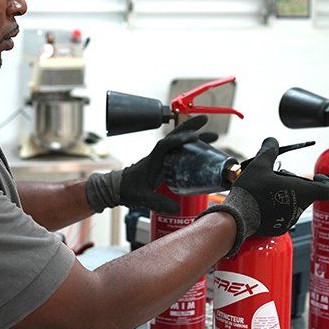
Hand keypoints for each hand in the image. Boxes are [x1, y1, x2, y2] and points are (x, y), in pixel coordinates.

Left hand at [85, 115, 216, 213]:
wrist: (117, 188)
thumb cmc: (128, 190)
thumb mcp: (144, 198)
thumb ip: (159, 204)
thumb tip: (178, 209)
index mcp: (153, 160)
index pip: (166, 145)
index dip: (179, 140)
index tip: (193, 137)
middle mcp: (158, 155)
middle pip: (175, 136)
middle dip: (190, 127)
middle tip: (205, 119)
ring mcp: (161, 156)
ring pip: (178, 141)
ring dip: (193, 135)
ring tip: (211, 136)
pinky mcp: (163, 161)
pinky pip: (178, 149)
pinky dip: (190, 146)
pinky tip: (201, 150)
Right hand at [199, 137, 328, 254]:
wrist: (238, 218)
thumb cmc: (252, 192)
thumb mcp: (259, 165)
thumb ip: (269, 150)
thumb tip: (272, 141)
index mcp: (301, 192)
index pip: (326, 189)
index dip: (324, 181)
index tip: (316, 177)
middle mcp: (299, 208)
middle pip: (306, 194)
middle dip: (294, 184)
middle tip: (278, 178)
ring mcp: (289, 220)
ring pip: (293, 204)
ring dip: (284, 196)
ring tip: (266, 190)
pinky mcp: (278, 228)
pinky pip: (282, 216)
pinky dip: (275, 208)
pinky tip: (261, 203)